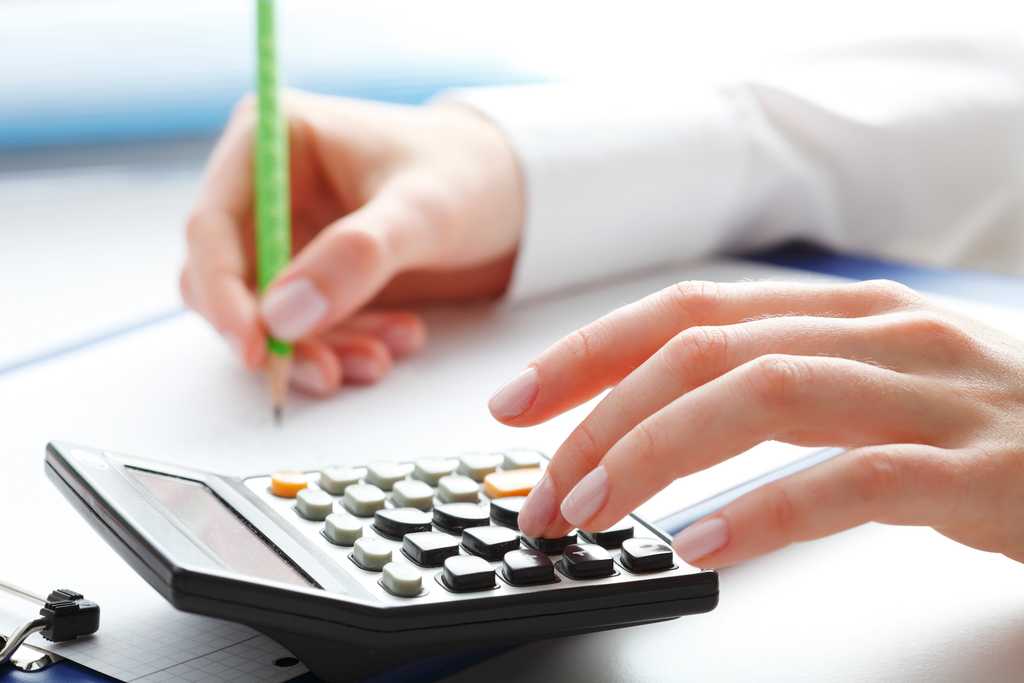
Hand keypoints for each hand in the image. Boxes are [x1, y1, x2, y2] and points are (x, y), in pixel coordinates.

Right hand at [180, 91, 522, 394]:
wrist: (516, 198)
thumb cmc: (471, 175)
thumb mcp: (422, 211)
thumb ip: (356, 256)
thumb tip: (281, 316)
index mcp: (269, 140)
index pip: (211, 226)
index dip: (222, 293)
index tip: (255, 347)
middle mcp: (267, 189)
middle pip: (228, 281)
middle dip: (277, 335)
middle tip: (329, 371)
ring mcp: (290, 235)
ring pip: (268, 316)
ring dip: (317, 348)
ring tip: (382, 359)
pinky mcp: (316, 275)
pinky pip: (307, 329)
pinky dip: (344, 346)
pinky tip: (397, 342)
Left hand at [492, 279, 1023, 565]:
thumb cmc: (985, 424)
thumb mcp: (874, 379)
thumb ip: (777, 383)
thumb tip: (651, 418)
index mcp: (843, 311)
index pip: (685, 312)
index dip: (589, 352)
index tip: (516, 402)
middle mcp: (880, 333)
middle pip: (702, 349)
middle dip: (599, 415)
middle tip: (541, 488)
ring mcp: (931, 396)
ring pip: (762, 396)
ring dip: (654, 453)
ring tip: (593, 510)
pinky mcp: (978, 471)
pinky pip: (850, 480)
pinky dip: (762, 511)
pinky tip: (699, 543)